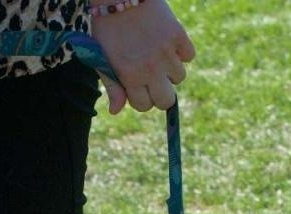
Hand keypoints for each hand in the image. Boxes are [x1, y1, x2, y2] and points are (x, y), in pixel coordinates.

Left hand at [89, 0, 195, 114]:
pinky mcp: (178, 35)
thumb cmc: (106, 26)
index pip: (145, 106)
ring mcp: (166, 52)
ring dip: (170, 69)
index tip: (137, 85)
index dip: (141, 97)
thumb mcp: (101, 57)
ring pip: (179, 77)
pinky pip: (189, 55)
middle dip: (160, 92)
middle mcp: (150, 68)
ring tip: (157, 53)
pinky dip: (181, 51)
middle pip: (167, 100)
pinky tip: (168, 41)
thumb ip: (111, 85)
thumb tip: (115, 111)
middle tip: (153, 77)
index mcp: (129, 76)